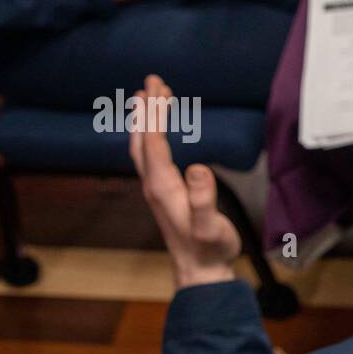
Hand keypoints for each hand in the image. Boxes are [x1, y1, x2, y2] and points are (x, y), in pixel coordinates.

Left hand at [129, 75, 240, 288]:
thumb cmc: (209, 249)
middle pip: (142, 138)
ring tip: (149, 97)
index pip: (153, 141)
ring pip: (142, 147)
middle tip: (154, 81)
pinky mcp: (163, 193)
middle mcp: (154, 184)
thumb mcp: (210, 226)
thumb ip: (204, 199)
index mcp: (162, 186)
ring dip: (144, 120)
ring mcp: (156, 189)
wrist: (200, 272)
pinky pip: (150, 156)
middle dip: (146, 109)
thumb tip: (199, 167)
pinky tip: (157, 132)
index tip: (159, 87)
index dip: (154, 112)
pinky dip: (150, 135)